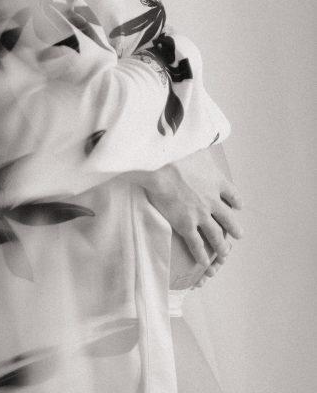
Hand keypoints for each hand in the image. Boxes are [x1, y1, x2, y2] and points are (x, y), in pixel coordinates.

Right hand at [138, 145, 242, 273]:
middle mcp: (213, 200)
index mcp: (217, 181)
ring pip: (216, 235)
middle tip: (238, 235)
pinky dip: (202, 255)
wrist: (159, 165)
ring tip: (225, 254)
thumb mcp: (197, 144)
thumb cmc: (175, 151)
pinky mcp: (186, 224)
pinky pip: (197, 244)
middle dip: (234, 229)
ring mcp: (200, 214)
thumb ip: (203, 145)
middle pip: (228, 219)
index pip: (232, 194)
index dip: (235, 202)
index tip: (237, 206)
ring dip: (222, 246)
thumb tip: (203, 134)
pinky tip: (204, 263)